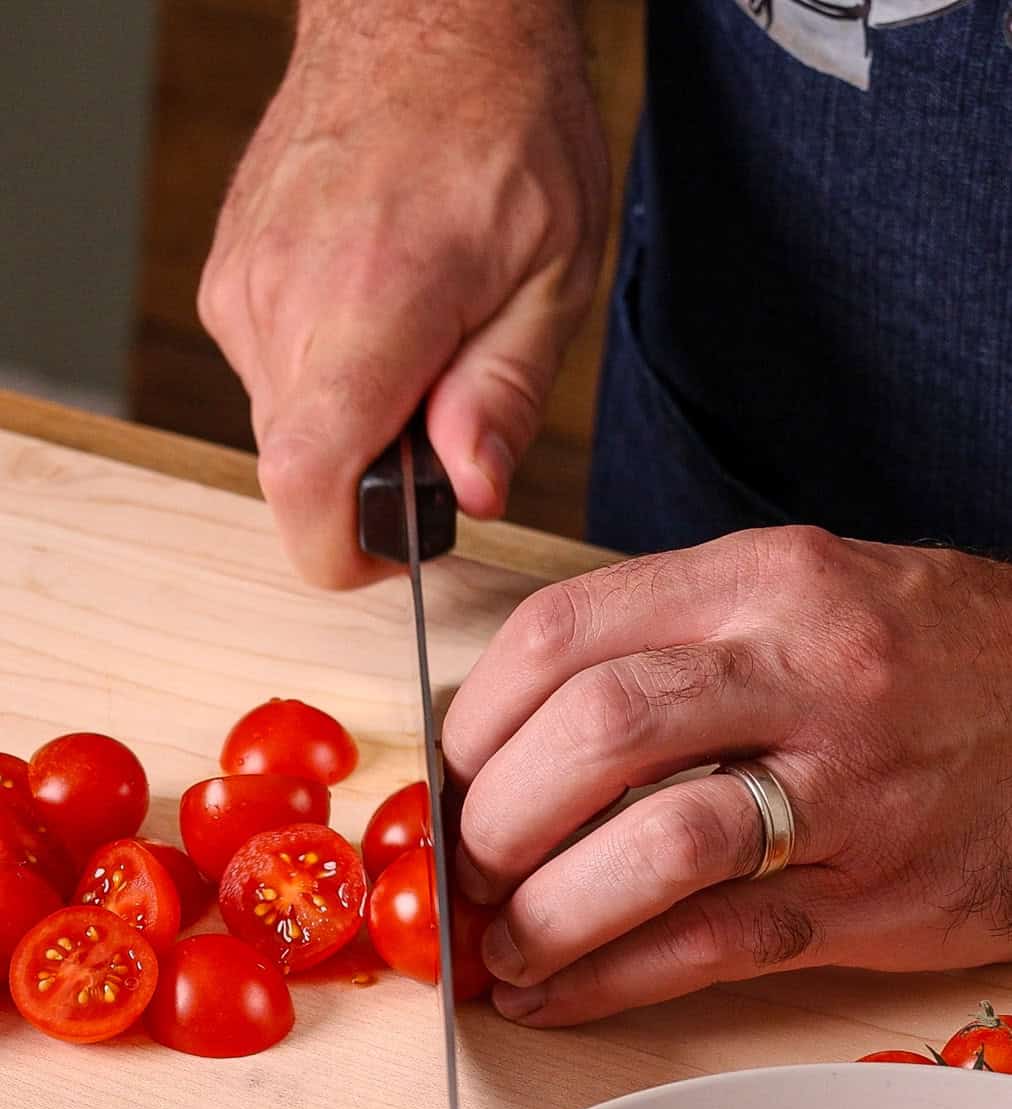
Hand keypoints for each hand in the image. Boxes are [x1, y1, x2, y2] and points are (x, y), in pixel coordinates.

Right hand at [198, 0, 606, 587]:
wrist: (422, 16)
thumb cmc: (505, 125)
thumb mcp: (554, 272)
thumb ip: (505, 396)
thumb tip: (468, 494)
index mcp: (371, 304)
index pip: (307, 482)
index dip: (346, 549)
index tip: (399, 542)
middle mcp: (284, 300)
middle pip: (298, 471)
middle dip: (373, 475)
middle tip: (446, 407)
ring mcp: (243, 286)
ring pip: (285, 426)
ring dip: (354, 419)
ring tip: (419, 336)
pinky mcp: (229, 277)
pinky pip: (272, 376)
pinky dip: (327, 375)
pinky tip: (378, 308)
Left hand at [442, 527, 1011, 1024]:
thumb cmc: (927, 659)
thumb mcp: (806, 597)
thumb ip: (673, 643)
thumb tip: (517, 734)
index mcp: (764, 580)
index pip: (564, 634)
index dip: (476, 720)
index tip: (450, 775)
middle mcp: (802, 670)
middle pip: (596, 735)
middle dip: (495, 819)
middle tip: (464, 867)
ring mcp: (844, 788)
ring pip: (655, 848)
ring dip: (546, 911)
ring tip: (502, 943)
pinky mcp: (870, 895)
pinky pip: (714, 946)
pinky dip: (609, 981)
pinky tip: (556, 994)